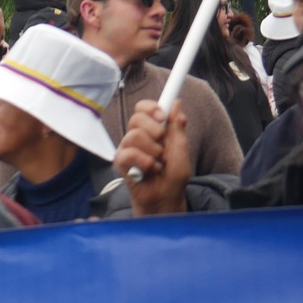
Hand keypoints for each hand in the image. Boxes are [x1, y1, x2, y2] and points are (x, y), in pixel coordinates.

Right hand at [116, 99, 192, 216]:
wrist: (166, 198)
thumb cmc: (173, 177)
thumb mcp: (181, 149)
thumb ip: (177, 127)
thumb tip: (176, 104)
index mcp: (152, 130)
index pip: (143, 109)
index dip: (151, 108)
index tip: (162, 116)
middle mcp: (137, 137)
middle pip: (136, 118)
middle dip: (153, 128)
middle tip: (162, 143)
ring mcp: (127, 150)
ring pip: (133, 135)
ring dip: (152, 150)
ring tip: (158, 162)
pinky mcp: (120, 163)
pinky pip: (128, 153)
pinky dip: (144, 162)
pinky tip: (149, 170)